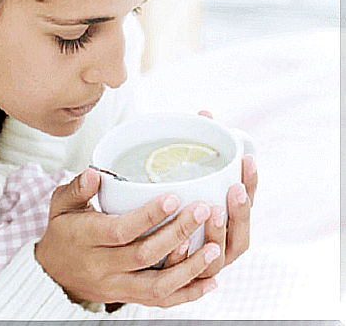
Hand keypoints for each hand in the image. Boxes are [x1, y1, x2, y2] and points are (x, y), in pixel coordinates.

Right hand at [35, 168, 220, 306]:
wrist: (53, 273)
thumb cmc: (62, 232)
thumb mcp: (59, 205)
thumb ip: (76, 189)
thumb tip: (94, 173)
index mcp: (85, 238)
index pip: (120, 230)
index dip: (148, 216)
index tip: (173, 197)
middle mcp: (102, 266)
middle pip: (144, 255)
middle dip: (177, 233)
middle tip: (203, 211)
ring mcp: (116, 286)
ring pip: (156, 285)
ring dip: (189, 268)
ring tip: (215, 248)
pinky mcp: (127, 297)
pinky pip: (159, 301)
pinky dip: (187, 294)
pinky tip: (209, 282)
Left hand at [164, 110, 257, 276]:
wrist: (140, 245)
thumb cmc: (173, 206)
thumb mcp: (184, 177)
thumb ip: (196, 148)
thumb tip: (205, 113)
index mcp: (227, 221)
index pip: (247, 203)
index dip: (253, 183)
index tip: (247, 160)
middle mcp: (221, 245)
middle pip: (241, 235)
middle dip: (242, 212)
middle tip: (234, 188)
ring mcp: (204, 265)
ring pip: (219, 257)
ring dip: (218, 236)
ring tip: (212, 211)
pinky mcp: (183, 279)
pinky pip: (189, 276)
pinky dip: (187, 261)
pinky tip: (179, 244)